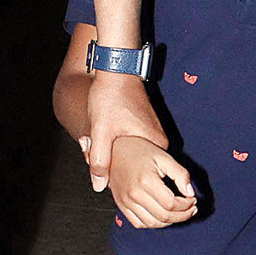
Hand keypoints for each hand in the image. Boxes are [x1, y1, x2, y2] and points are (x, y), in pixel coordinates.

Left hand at [78, 74, 166, 193]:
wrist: (115, 67)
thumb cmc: (110, 96)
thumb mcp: (101, 131)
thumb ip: (99, 160)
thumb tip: (99, 187)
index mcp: (156, 145)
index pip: (144, 176)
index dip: (122, 179)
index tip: (107, 176)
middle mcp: (158, 140)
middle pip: (137, 165)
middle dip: (116, 164)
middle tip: (96, 157)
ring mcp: (152, 131)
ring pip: (132, 153)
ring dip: (115, 153)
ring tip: (98, 146)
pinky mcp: (144, 124)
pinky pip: (132, 142)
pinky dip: (118, 143)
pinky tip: (103, 138)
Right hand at [106, 136, 196, 228]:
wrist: (115, 149)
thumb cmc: (140, 151)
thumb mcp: (164, 157)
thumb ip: (180, 174)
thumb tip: (190, 193)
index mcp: (146, 181)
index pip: (171, 204)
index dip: (186, 205)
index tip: (193, 200)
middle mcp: (134, 194)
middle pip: (164, 216)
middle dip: (183, 215)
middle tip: (191, 209)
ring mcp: (125, 202)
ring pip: (152, 223)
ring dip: (170, 222)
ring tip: (179, 213)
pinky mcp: (121, 205)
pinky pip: (139, 223)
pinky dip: (153, 224)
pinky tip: (162, 215)